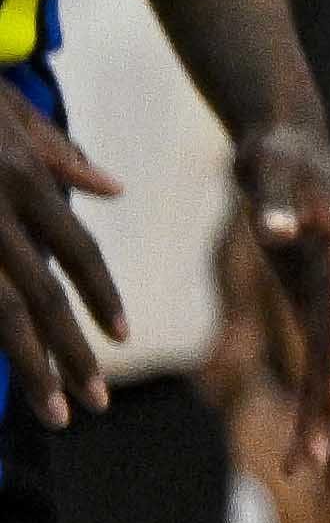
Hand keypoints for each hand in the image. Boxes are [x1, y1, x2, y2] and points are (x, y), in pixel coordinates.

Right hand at [0, 105, 112, 425]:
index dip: (101, 295)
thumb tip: (111, 188)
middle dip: (72, 353)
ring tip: (57, 413)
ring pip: (0, 313)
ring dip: (31, 366)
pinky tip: (2, 376)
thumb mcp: (8, 109)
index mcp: (22, 181)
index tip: (124, 338)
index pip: (76, 250)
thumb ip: (57, 152)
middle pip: (42, 297)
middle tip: (99, 403)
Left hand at [234, 123, 329, 491]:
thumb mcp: (270, 168)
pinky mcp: (324, 311)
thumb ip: (270, 200)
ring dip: (328, 429)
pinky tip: (307, 448)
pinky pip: (321, 368)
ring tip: (321, 484)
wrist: (291, 144)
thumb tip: (270, 231)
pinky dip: (315, 407)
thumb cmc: (278, 153)